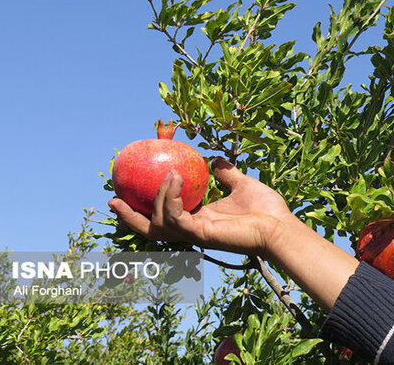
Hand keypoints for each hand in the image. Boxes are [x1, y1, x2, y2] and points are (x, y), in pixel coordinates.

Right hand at [108, 157, 291, 257]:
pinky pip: (175, 218)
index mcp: (199, 219)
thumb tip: (215, 158)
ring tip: (169, 173)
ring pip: (158, 223)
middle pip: (150, 228)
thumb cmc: (266, 209)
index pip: (164, 216)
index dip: (144, 207)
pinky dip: (170, 199)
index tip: (130, 190)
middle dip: (128, 217)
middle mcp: (192, 229)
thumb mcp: (241, 184)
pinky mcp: (201, 234)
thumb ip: (226, 173)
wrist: (280, 225)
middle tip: (113, 199)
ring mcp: (195, 234)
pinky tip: (175, 179)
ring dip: (158, 196)